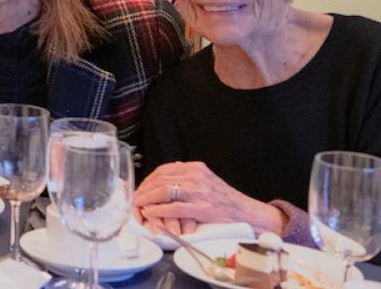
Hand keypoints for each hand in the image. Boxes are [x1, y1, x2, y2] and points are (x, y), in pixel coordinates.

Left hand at [136, 161, 284, 237]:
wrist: (245, 212)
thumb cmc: (224, 199)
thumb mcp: (206, 180)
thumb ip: (187, 177)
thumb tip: (164, 179)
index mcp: (195, 168)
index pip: (164, 170)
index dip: (148, 180)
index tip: (140, 188)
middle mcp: (196, 176)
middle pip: (160, 179)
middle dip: (144, 189)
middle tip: (135, 198)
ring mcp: (199, 191)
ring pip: (164, 191)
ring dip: (147, 199)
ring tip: (138, 205)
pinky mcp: (201, 208)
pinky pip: (174, 207)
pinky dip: (159, 210)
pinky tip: (151, 213)